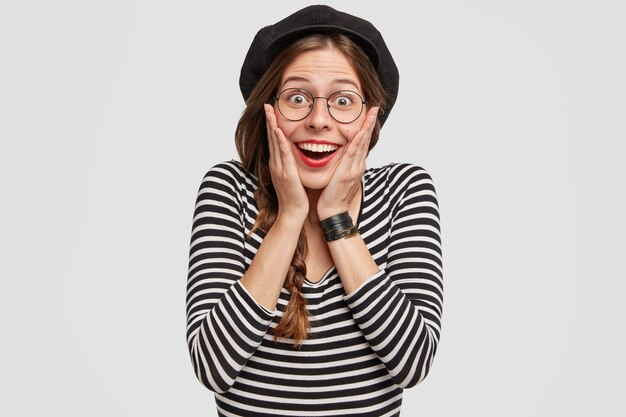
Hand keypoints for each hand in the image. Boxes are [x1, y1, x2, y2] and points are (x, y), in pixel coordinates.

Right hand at [264, 104, 308, 221]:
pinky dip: (279, 141)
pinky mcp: (285, 173)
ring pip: (275, 142)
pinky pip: (282, 154)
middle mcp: (276, 163)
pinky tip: (278, 130)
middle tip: (267, 104)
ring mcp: (279, 167)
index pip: (274, 140)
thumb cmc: (296, 196)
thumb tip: (294, 155)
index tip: (271, 111)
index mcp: (278, 163)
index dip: (272, 125)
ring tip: (269, 111)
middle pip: (271, 137)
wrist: (294, 212)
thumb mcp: (292, 176)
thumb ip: (291, 165)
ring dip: (272, 125)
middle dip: (269, 120)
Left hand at [317, 106, 378, 219]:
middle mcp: (358, 165)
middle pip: (366, 139)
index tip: (368, 113)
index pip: (362, 142)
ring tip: (371, 113)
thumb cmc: (332, 195)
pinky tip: (360, 132)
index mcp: (355, 164)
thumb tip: (337, 154)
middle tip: (374, 107)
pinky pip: (353, 154)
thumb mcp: (338, 175)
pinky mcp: (347, 173)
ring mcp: (354, 169)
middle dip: (370, 122)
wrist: (332, 212)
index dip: (366, 127)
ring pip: (362, 144)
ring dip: (366, 127)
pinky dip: (357, 142)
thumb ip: (340, 164)